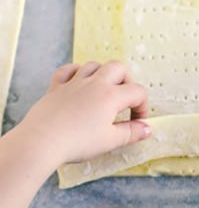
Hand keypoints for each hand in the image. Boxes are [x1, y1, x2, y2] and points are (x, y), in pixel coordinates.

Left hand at [14, 61, 150, 165]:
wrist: (40, 142)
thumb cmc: (76, 142)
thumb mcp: (110, 141)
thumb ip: (131, 133)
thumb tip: (147, 129)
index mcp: (111, 96)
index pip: (137, 92)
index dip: (142, 107)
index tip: (137, 122)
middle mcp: (94, 84)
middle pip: (118, 68)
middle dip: (127, 81)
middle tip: (124, 99)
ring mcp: (74, 83)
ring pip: (94, 65)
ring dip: (103, 74)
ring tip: (104, 91)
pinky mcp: (56, 87)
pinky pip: (68, 70)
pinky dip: (76, 72)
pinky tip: (79, 82)